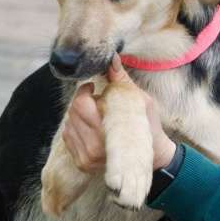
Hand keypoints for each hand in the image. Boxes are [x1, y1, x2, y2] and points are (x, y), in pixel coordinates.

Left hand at [62, 56, 177, 172]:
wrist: (151, 156)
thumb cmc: (148, 125)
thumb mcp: (140, 100)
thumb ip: (121, 80)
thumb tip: (112, 58)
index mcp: (108, 131)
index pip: (80, 104)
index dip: (84, 91)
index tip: (93, 87)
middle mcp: (93, 148)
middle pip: (72, 113)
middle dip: (82, 102)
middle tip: (97, 102)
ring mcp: (86, 158)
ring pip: (68, 124)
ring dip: (79, 116)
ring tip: (97, 117)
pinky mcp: (82, 163)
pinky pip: (68, 136)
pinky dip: (76, 128)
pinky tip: (91, 128)